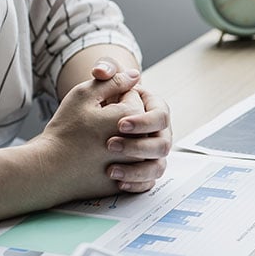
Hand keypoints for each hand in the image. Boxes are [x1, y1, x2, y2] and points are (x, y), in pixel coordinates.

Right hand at [32, 70, 155, 199]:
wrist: (48, 169)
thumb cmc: (64, 131)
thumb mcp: (84, 95)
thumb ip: (113, 81)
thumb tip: (135, 75)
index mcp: (132, 117)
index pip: (134, 96)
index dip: (113, 99)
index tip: (97, 108)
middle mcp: (140, 142)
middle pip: (139, 121)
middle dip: (122, 119)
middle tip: (97, 126)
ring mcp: (135, 166)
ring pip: (138, 144)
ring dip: (125, 140)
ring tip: (99, 143)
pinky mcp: (127, 183)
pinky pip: (133, 170)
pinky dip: (122, 163)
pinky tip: (103, 160)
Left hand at [92, 58, 172, 191]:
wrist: (91, 123)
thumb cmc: (102, 98)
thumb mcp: (103, 80)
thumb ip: (107, 70)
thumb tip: (113, 72)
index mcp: (156, 110)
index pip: (161, 116)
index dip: (144, 122)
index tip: (120, 124)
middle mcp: (159, 133)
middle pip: (163, 144)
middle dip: (138, 147)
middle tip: (110, 145)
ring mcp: (153, 154)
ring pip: (158, 167)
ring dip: (137, 171)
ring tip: (111, 171)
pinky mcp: (145, 170)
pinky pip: (149, 183)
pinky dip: (136, 185)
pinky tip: (117, 183)